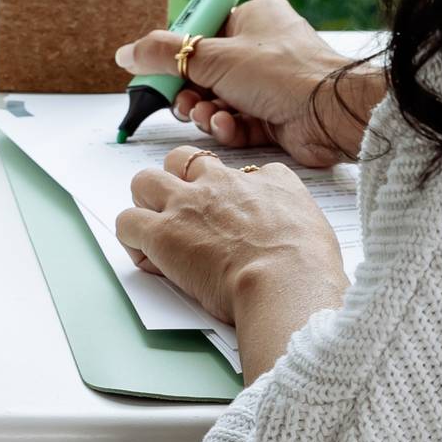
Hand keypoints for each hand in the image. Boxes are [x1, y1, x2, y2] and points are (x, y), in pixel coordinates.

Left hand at [113, 145, 348, 381]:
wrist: (287, 281)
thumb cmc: (308, 266)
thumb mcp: (314, 222)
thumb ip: (292, 211)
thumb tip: (286, 218)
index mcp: (264, 180)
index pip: (234, 169)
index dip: (222, 191)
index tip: (224, 216)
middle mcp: (221, 183)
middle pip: (181, 160)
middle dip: (176, 183)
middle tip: (183, 216)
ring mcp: (187, 204)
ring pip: (144, 182)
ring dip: (146, 205)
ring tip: (157, 232)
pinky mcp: (162, 233)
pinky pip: (127, 222)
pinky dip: (132, 241)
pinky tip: (150, 260)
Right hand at [114, 0, 385, 167]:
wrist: (332, 113)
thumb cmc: (282, 72)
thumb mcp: (212, 57)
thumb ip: (163, 55)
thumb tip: (125, 53)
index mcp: (252, 18)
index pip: (200, 31)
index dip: (177, 55)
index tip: (159, 72)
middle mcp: (262, 48)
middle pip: (204, 70)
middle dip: (190, 91)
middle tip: (183, 102)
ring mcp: (269, 84)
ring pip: (218, 100)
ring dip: (208, 111)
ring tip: (210, 115)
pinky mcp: (275, 116)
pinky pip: (238, 121)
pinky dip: (229, 126)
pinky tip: (231, 127)